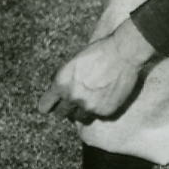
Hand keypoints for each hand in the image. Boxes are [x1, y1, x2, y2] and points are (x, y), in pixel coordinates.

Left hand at [38, 19, 157, 123]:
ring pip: (80, 118)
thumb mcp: (74, 63)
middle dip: (67, 108)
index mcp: (61, 84)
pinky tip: (107, 96)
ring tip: (92, 99)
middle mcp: (73, 98)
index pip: (45, 106)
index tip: (54, 104)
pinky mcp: (105, 112)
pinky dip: (101, 109)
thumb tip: (60, 91)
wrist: (124, 53)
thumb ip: (65, 79)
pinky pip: (98, 116)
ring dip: (83, 111)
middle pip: (61, 114)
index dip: (50, 104)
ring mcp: (89, 106)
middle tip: (75, 101)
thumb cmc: (99, 51)